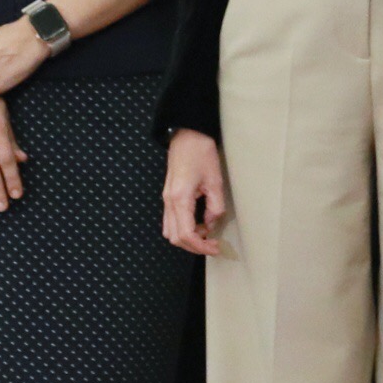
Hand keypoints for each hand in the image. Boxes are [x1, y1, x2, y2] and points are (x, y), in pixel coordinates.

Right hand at [163, 128, 230, 253]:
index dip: (201, 246)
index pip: (186, 234)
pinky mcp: (168, 196)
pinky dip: (183, 228)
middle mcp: (169, 202)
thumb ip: (215, 206)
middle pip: (175, 238)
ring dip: (188, 238)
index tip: (216, 247)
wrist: (187, 135)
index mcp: (180, 199)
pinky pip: (171, 221)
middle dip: (194, 246)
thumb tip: (212, 223)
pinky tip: (198, 223)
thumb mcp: (215, 181)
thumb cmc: (201, 153)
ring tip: (206, 234)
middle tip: (213, 245)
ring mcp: (166, 199)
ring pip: (170, 231)